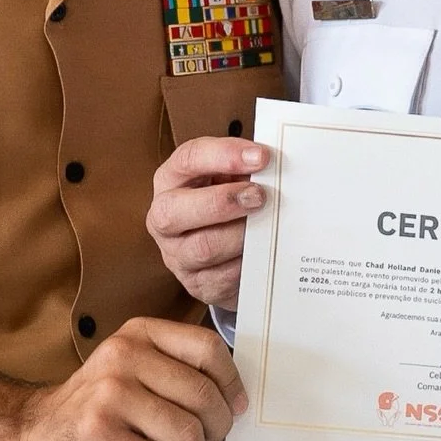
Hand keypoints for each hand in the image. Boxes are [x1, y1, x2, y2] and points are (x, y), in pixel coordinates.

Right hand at [8, 317, 246, 440]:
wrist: (37, 432)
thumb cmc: (101, 404)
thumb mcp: (137, 368)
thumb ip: (180, 371)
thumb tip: (237, 399)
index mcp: (140, 333)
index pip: (208, 348)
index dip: (232, 382)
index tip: (236, 407)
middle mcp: (124, 356)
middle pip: (202, 396)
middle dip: (216, 428)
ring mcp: (108, 394)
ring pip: (186, 433)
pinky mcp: (97, 434)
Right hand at [147, 135, 269, 308]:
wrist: (226, 249)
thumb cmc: (228, 202)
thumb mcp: (230, 177)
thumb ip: (244, 168)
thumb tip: (276, 165)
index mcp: (170, 180)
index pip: (188, 159)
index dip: (224, 155)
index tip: (261, 157)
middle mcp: (165, 218)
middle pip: (176, 211)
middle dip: (223, 201)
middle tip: (259, 196)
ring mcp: (177, 255)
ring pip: (204, 247)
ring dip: (240, 235)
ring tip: (267, 225)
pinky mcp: (198, 285)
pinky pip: (223, 277)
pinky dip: (248, 263)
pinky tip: (263, 251)